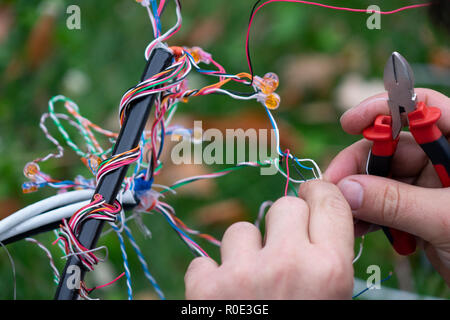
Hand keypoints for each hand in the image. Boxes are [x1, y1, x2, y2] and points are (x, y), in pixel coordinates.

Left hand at [184, 181, 353, 298]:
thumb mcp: (336, 298)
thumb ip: (332, 258)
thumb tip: (324, 220)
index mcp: (330, 270)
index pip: (328, 198)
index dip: (319, 196)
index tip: (311, 201)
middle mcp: (287, 264)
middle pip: (283, 205)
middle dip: (284, 225)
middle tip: (282, 254)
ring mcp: (242, 274)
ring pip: (240, 229)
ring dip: (245, 252)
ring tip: (251, 284)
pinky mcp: (204, 290)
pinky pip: (203, 261)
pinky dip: (212, 278)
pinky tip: (224, 298)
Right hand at [325, 88, 449, 283]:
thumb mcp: (445, 219)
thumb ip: (395, 202)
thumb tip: (346, 189)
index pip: (422, 108)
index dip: (383, 109)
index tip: (348, 124)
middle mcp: (444, 160)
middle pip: (391, 146)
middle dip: (358, 166)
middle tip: (332, 186)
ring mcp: (430, 185)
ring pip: (382, 178)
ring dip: (358, 194)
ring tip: (340, 212)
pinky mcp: (418, 210)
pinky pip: (384, 204)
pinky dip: (368, 214)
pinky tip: (355, 226)